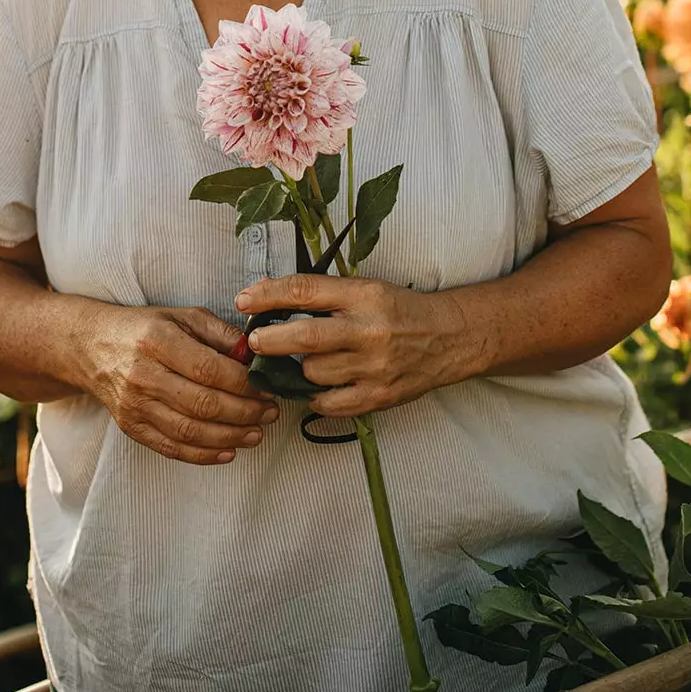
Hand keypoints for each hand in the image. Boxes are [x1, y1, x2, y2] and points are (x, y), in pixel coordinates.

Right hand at [80, 303, 279, 464]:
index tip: (267, 387)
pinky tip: (228, 451)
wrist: (93, 347)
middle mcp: (144, 375)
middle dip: (245, 413)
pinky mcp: (131, 428)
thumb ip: (220, 332)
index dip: (244, 383)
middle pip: (203, 404)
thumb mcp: (182, 316)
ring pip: (190, 432)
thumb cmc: (146, 328)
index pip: (209, 369)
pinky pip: (171, 448)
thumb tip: (253, 353)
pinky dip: (203, 455)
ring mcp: (135, 405)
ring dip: (231, 437)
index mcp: (158, 341)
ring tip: (257, 433)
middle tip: (270, 412)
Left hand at [235, 274, 468, 416]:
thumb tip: (266, 295)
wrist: (447, 338)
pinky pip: (328, 403)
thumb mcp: (365, 289)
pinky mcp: (378, 396)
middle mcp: (368, 330)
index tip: (243, 300)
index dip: (268, 295)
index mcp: (363, 295)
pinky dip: (315, 396)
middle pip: (304, 337)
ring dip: (296, 369)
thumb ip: (321, 295)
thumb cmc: (398, 310)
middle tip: (252, 341)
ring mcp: (374, 366)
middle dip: (269, 340)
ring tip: (299, 362)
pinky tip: (318, 385)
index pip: (305, 291)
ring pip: (312, 373)